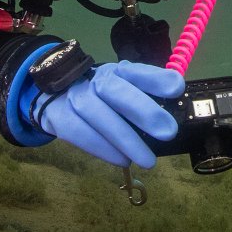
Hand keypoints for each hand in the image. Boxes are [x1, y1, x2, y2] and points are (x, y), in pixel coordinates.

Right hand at [34, 61, 184, 167]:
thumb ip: (148, 95)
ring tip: (148, 160)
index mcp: (117, 72)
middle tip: (168, 132)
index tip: (176, 89)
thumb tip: (176, 103)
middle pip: (115, 92)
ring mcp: (76, 98)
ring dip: (126, 139)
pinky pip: (82, 134)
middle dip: (143, 111)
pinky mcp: (61, 118)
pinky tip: (122, 160)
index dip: (156, 79)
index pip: (136, 71)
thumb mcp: (123, 90)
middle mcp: (96, 81)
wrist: (55, 98)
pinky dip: (104, 149)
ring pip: (99, 116)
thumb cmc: (102, 98)